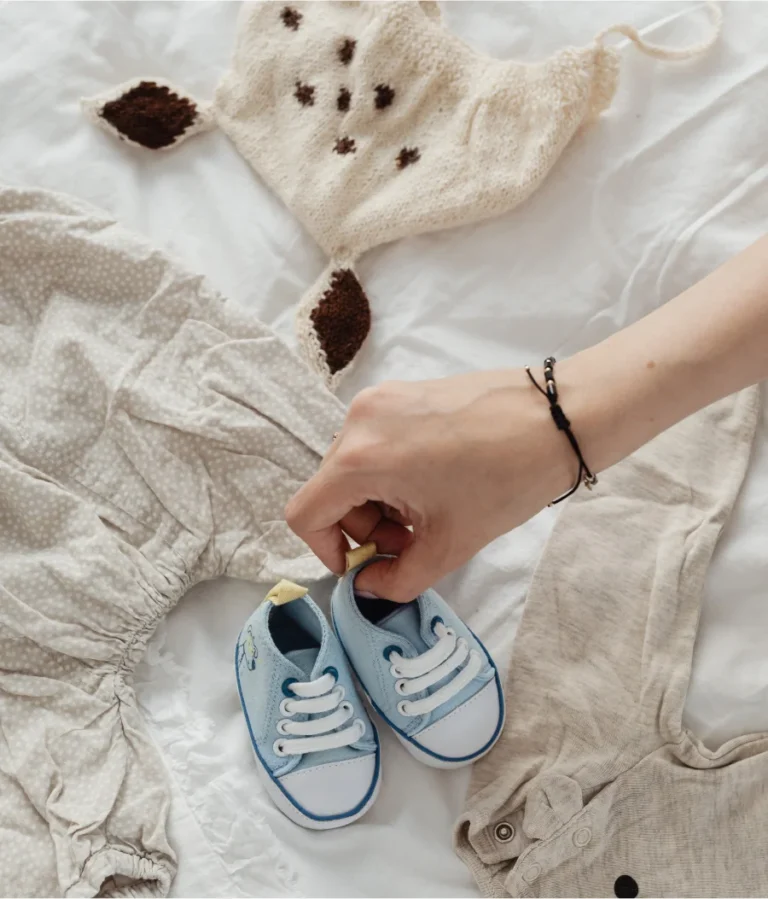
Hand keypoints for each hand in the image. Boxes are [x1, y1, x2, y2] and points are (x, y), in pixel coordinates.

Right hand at [285, 370, 574, 600]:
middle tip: (412, 540)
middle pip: (330, 490)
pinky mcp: (401, 391)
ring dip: (379, 500)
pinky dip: (391, 471)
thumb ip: (396, 580)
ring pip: (353, 467)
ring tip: (428, 510)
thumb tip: (368, 585)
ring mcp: (380, 399)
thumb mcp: (449, 545)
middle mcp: (358, 420)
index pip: (305, 513)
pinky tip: (434, 480)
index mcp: (361, 457)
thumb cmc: (507, 479)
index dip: (326, 550)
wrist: (559, 418)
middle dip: (363, 527)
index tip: (366, 564)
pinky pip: (374, 441)